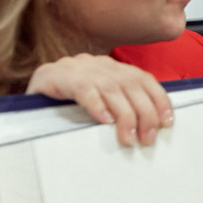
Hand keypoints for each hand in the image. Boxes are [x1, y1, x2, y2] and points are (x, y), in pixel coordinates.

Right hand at [26, 54, 173, 146]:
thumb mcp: (102, 95)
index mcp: (114, 67)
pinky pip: (84, 90)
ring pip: (112, 90)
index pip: (145, 81)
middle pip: (132, 86)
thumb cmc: (71, 92)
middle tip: (147, 138)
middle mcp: (101, 64)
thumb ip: (122, 103)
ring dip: (124, 116)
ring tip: (128, 138)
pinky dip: (97, 105)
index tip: (167, 122)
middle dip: (145, 114)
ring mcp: (80, 68)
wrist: (35, 81)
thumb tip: (148, 127)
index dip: (159, 100)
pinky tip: (104, 120)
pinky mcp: (59, 76)